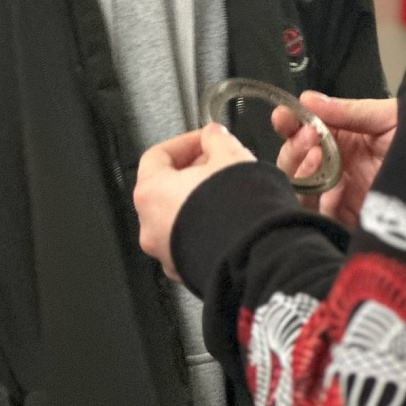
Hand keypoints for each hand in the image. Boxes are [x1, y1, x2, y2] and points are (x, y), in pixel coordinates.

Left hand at [135, 123, 255, 278]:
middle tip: (220, 163)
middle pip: (166, 187)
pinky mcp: (186, 270)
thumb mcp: (230, 156)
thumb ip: (216, 139)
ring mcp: (166, 252)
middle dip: (195, 172)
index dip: (186, 143)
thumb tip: (213, 135)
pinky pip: (191, 240)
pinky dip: (205, 227)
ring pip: (179, 216)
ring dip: (200, 201)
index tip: (206, 140)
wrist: (255, 258)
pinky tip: (229, 220)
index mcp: (151, 193)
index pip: (158, 155)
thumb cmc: (236, 212)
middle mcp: (151, 226)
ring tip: (229, 192)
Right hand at [273, 92, 396, 231]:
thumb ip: (348, 111)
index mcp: (344, 138)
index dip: (289, 123)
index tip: (283, 117)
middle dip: (293, 148)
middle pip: (295, 162)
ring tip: (317, 159)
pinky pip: (324, 217)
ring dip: (303, 173)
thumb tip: (308, 99)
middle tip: (307, 139)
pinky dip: (323, 203)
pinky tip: (337, 189)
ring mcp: (344, 195)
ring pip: (302, 190)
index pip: (304, 131)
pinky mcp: (355, 221)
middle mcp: (339, 166)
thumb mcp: (387, 117)